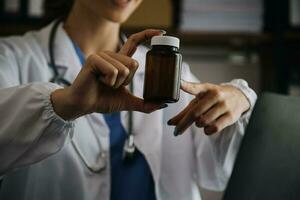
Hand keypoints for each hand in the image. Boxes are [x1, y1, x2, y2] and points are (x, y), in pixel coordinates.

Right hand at [51, 29, 165, 119]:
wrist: (83, 105)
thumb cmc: (102, 100)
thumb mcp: (127, 101)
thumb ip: (144, 103)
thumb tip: (161, 105)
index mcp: (119, 61)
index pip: (135, 42)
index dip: (147, 35)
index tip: (161, 32)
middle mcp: (111, 55)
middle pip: (134, 63)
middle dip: (126, 81)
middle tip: (112, 85)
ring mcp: (102, 55)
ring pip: (124, 68)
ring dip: (117, 83)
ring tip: (104, 83)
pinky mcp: (94, 59)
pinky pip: (113, 71)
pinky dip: (109, 82)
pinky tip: (98, 81)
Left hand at [168, 81, 249, 135]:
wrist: (238, 97)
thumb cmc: (213, 100)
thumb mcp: (200, 100)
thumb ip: (185, 112)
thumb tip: (170, 124)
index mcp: (206, 89)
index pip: (195, 87)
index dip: (187, 86)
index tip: (179, 83)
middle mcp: (215, 95)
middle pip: (195, 112)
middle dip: (183, 124)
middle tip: (176, 132)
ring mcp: (224, 105)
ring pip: (204, 121)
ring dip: (198, 125)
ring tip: (200, 122)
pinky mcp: (231, 116)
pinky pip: (214, 128)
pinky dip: (207, 131)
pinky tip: (208, 128)